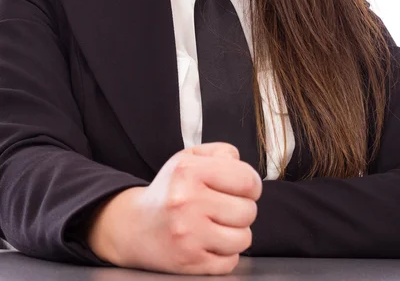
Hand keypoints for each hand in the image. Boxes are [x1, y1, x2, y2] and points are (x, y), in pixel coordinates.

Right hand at [87, 142, 261, 274]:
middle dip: (241, 209)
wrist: (134, 227)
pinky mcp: (189, 262)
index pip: (247, 179)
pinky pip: (231, 261)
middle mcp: (187, 202)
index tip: (243, 188)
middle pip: (248, 211)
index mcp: (189, 172)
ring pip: (244, 238)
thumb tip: (242, 163)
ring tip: (217, 224)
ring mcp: (188, 234)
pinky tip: (209, 241)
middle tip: (223, 207)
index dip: (251, 184)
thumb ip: (220, 152)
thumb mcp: (189, 158)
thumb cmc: (169, 190)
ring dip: (235, 233)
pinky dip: (225, 253)